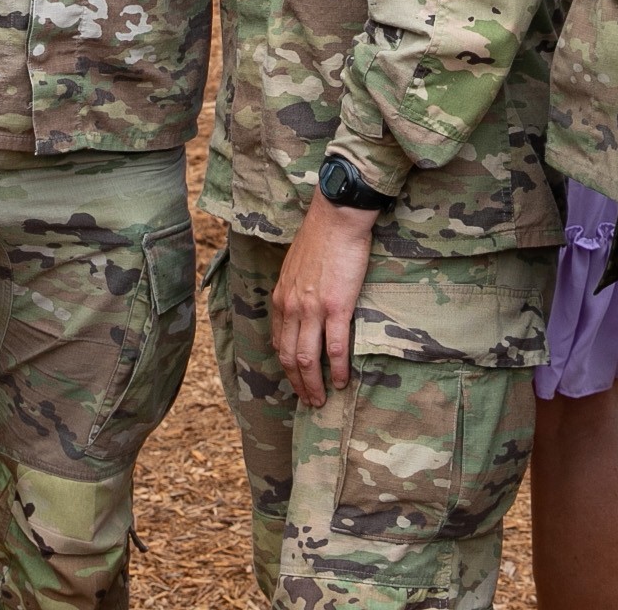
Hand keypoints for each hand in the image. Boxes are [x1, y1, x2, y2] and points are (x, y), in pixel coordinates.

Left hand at [271, 192, 377, 405]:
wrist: (336, 217)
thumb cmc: (320, 236)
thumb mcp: (295, 265)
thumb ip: (294, 287)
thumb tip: (301, 302)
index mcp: (282, 297)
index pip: (277, 341)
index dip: (285, 365)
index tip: (294, 379)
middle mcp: (292, 307)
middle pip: (289, 356)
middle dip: (297, 383)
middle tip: (308, 401)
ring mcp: (313, 309)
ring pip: (308, 358)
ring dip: (313, 384)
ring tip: (321, 400)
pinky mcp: (336, 307)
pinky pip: (334, 348)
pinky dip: (336, 370)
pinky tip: (340, 382)